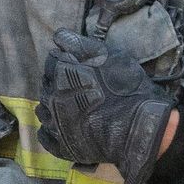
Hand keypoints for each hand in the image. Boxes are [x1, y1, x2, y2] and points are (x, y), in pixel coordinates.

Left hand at [37, 31, 180, 173]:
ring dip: (52, 106)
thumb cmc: (127, 88)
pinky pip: (45, 136)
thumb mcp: (109, 56)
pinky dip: (50, 130)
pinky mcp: (62, 146)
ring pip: (43, 110)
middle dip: (58, 84)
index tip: (78, 67)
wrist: (140, 128)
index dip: (65, 62)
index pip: (52, 62)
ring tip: (72, 107)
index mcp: (60, 74)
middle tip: (78, 87)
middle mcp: (52, 98)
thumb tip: (58, 37)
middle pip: (46, 86)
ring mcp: (55, 125)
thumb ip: (80, 44)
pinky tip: (63, 126)